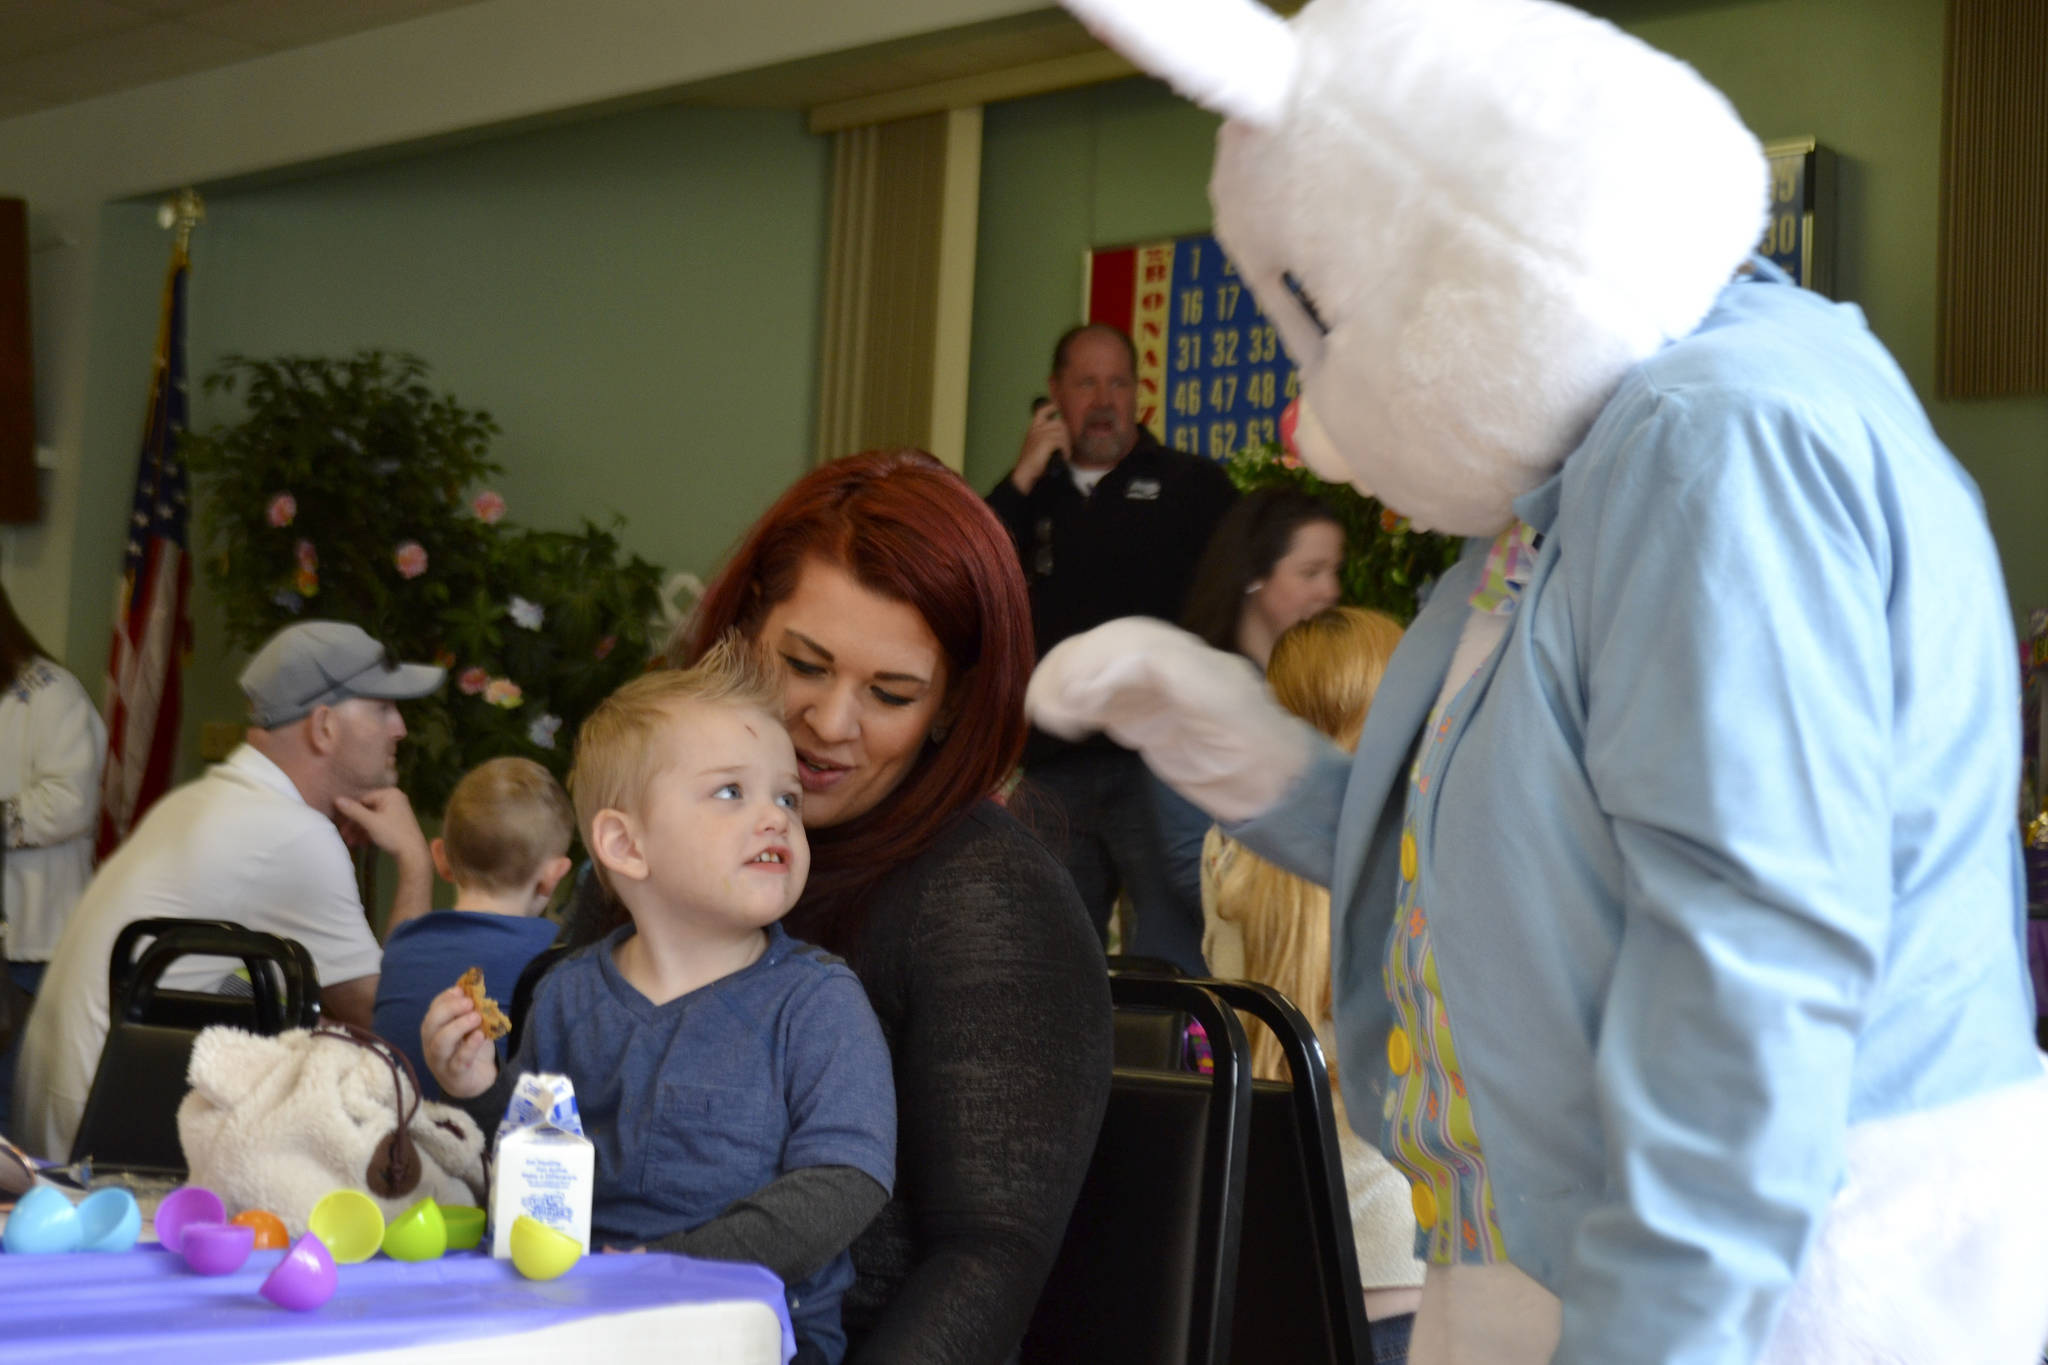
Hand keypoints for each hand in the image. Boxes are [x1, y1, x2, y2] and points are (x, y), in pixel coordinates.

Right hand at [335, 787, 428, 861]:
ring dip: (359, 830)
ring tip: (349, 841)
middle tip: (343, 835)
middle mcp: (394, 800)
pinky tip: (358, 843)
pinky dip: (368, 833)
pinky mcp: (396, 824)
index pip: (363, 799)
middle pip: (367, 810)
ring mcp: (396, 812)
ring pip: (372, 819)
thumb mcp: (370, 822)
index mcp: (390, 794)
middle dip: (354, 824)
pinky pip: (378, 825)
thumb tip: (337, 799)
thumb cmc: (392, 834)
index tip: (339, 823)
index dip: (350, 812)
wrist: (413, 854)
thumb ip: (353, 811)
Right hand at [421, 984, 498, 1099]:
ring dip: (458, 1026)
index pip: (433, 1011)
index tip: (461, 990)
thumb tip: (471, 988)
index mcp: (434, 1031)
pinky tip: (480, 1036)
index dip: (445, 999)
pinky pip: (458, 1061)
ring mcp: (441, 1062)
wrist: (477, 1081)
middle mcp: (431, 1045)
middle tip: (470, 1003)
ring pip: (440, 1043)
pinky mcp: (455, 1075)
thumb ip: (469, 1011)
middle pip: (430, 1025)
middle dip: (449, 1010)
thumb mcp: (470, 1028)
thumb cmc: (470, 1049)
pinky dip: (469, 1047)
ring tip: (476, 1018)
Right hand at [1009, 402, 1069, 494]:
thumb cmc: (1031, 463)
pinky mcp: (1047, 442)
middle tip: (1065, 447)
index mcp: (1033, 429)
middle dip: (1065, 434)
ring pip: (1062, 433)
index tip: (1056, 408)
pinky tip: (1063, 456)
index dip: (1050, 408)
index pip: (1041, 412)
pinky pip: (1062, 442)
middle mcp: (1037, 429)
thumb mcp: (1035, 446)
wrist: (1024, 472)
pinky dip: (1065, 450)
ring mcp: (1041, 434)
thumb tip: (1060, 435)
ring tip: (1064, 453)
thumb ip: (1044, 438)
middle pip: (1059, 423)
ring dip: (1066, 444)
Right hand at [1027, 617, 1318, 822]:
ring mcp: (1147, 692)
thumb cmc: (1255, 743)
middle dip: (1070, 669)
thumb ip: (1175, 674)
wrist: (1271, 785)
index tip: (1078, 694)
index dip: (1098, 659)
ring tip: (1043, 712)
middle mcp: (1162, 666)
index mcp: (1185, 654)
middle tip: (1047, 704)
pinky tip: (1058, 721)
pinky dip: (1070, 706)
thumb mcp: (1225, 704)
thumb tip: (1115, 667)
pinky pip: (1093, 701)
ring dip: (1061, 684)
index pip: (1130, 640)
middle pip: (1102, 650)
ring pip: (1091, 673)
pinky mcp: (1136, 718)